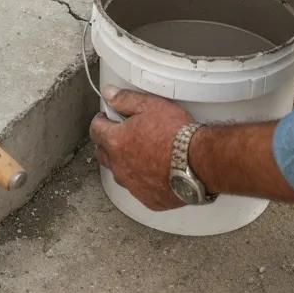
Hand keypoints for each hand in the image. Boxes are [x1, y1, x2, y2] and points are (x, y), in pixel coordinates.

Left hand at [89, 86, 194, 210]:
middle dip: (107, 143)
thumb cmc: (176, 133)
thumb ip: (125, 99)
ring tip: (140, 153)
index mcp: (116, 141)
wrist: (198, 162)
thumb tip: (108, 94)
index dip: (101, 121)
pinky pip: (137, 188)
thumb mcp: (150, 105)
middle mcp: (119, 166)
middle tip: (122, 135)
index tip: (107, 118)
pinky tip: (154, 171)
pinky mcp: (147, 198)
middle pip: (102, 153)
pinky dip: (141, 179)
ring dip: (123, 162)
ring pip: (118, 172)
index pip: (95, 130)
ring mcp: (132, 184)